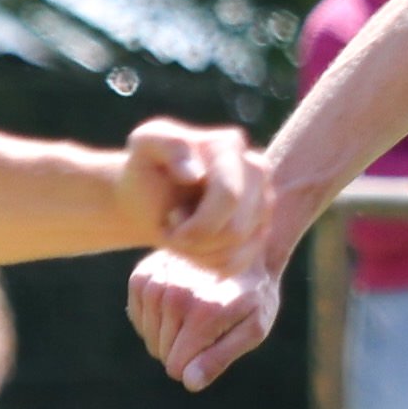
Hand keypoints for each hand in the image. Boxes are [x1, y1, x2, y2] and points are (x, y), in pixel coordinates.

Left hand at [118, 119, 263, 264]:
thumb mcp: (144, 144)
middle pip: (236, 230)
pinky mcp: (261, 229)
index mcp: (230, 146)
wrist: (149, 196)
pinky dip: (209, 264)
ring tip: (180, 236)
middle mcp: (256, 170)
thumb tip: (195, 174)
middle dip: (196, 241)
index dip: (196, 222)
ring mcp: (263, 201)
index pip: (229, 196)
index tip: (169, 218)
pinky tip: (194, 248)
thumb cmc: (146, 168)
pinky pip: (239, 264)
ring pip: (238, 250)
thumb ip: (168, 145)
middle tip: (172, 232)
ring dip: (198, 253)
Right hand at [131, 246, 279, 391]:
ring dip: (169, 333)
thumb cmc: (254, 294)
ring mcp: (156, 282)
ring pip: (149, 337)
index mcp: (204, 314)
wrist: (245, 246)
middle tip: (209, 324)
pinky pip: (138, 317)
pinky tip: (176, 305)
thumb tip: (188, 382)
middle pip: (161, 352)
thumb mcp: (253, 329)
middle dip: (183, 348)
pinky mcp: (143, 274)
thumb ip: (220, 357)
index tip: (214, 345)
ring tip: (194, 311)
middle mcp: (175, 296)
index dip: (194, 365)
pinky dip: (154, 318)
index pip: (176, 367)